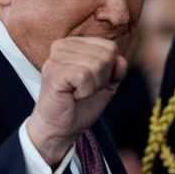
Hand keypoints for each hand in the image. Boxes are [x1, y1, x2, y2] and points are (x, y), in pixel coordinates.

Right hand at [27, 36, 126, 165]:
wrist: (59, 129)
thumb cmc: (78, 107)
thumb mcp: (105, 85)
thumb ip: (116, 70)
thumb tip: (120, 59)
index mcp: (74, 44)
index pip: (109, 46)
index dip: (108, 71)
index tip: (90, 83)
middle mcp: (63, 46)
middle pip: (106, 55)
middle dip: (101, 79)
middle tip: (83, 90)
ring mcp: (56, 57)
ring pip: (97, 64)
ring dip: (92, 86)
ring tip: (77, 93)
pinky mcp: (54, 72)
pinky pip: (85, 76)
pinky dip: (85, 91)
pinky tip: (72, 95)